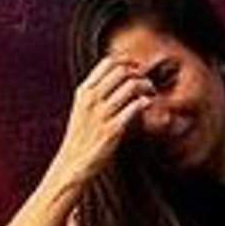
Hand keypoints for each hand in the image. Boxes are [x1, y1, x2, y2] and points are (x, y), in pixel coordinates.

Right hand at [45, 56, 157, 197]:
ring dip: (146, 86)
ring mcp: (102, 114)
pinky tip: (147, 106)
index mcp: (84, 91)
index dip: (127, 61)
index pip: (108, 62)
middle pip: (122, 70)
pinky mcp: (113, 130)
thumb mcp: (82, 108)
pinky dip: (145, 102)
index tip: (137, 69)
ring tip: (151, 94)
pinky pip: (135, 107)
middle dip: (139, 73)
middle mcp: (91, 99)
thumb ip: (96, 91)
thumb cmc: (82, 136)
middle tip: (147, 83)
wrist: (73, 163)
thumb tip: (119, 75)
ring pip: (132, 86)